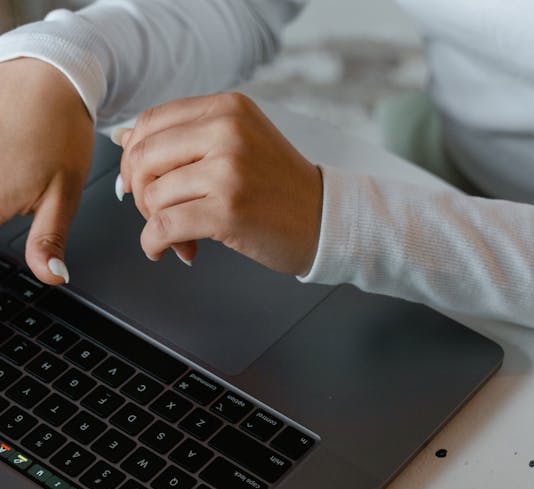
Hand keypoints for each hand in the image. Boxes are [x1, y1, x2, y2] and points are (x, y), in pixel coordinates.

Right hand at [0, 58, 93, 282]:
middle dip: (3, 210)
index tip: (7, 251)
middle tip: (13, 204)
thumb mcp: (63, 196)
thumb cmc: (61, 133)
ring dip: (1, 199)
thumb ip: (48, 240)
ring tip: (17, 178)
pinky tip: (9, 167)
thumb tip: (51, 277)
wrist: (49, 76)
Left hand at [118, 92, 322, 275]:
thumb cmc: (281, 189)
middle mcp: (226, 132)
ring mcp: (226, 171)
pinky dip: (154, 243)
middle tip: (154, 213)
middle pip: (144, 157)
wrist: (324, 221)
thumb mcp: (240, 143)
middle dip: (139, 192)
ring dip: (154, 223)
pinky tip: (166, 251)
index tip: (136, 182)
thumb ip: (188, 138)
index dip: (133, 156)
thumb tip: (125, 139)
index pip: (152, 122)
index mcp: (227, 108)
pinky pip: (165, 226)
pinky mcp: (226, 211)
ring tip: (179, 237)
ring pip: (153, 195)